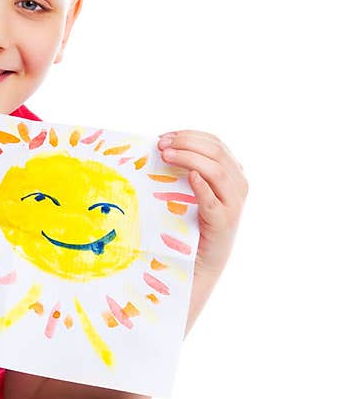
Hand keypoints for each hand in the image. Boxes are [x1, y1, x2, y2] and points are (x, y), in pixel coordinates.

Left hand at [157, 131, 247, 279]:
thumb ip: (184, 168)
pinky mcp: (224, 223)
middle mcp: (238, 185)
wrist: (198, 263)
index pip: (214, 142)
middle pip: (216, 152)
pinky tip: (189, 177)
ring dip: (189, 158)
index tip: (163, 136)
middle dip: (186, 143)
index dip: (189, 135)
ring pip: (217, 170)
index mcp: (232, 172)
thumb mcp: (189, 190)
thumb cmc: (188, 223)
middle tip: (161, 145)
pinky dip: (202, 186)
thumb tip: (160, 145)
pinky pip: (214, 201)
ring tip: (166, 155)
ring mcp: (234, 204)